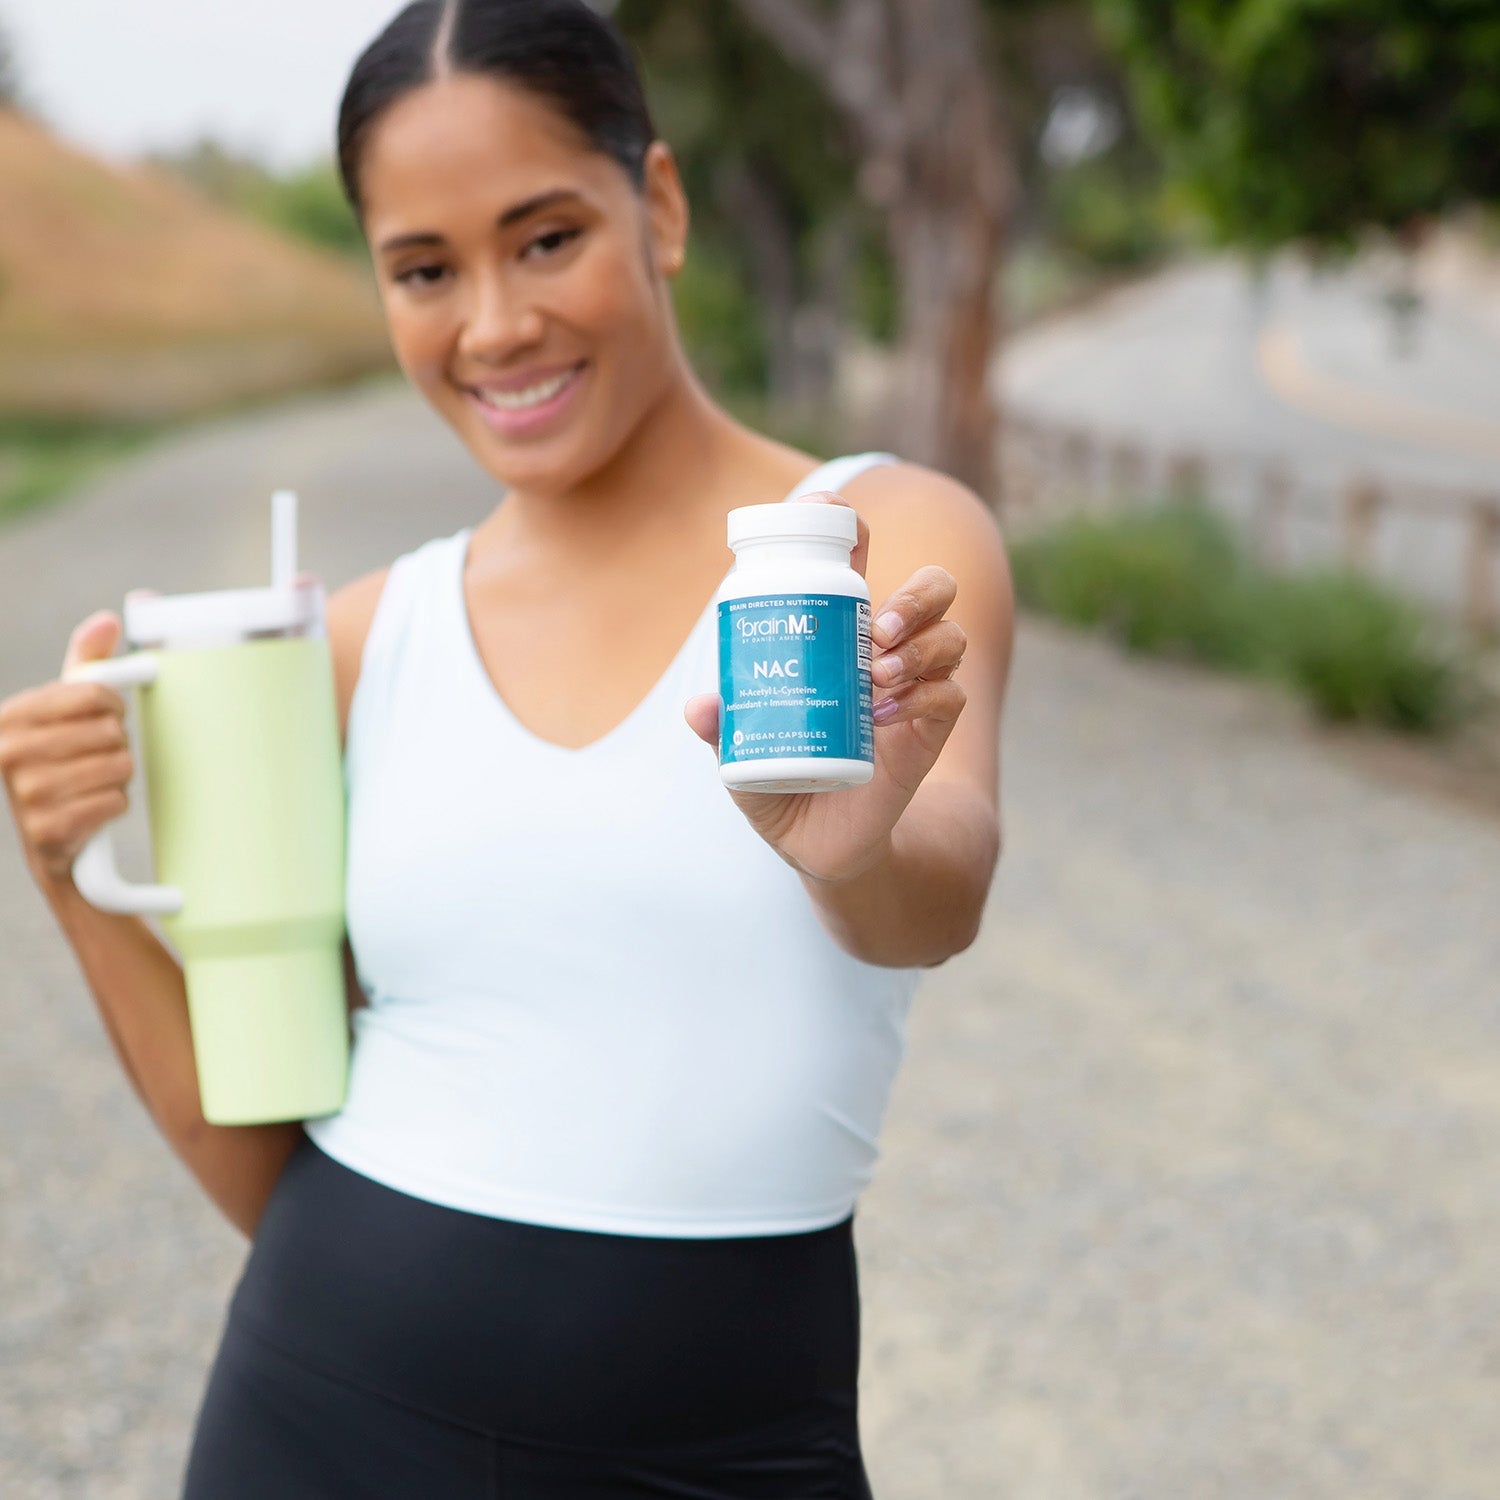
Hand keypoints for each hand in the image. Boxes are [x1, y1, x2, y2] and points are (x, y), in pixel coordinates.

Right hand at [0, 611, 132, 884]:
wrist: (54, 844)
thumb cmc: (64, 763)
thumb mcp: (67, 711)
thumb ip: (88, 663)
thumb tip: (109, 621)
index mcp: (9, 716)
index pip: (96, 694)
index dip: (113, 708)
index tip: (103, 719)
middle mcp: (8, 752)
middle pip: (111, 731)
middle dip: (116, 746)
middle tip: (95, 760)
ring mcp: (26, 794)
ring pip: (119, 765)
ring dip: (117, 778)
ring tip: (91, 785)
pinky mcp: (49, 829)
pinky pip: (116, 801)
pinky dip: (114, 806)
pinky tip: (91, 812)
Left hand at [684, 491, 966, 883]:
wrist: (816, 846)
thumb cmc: (777, 782)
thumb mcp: (740, 754)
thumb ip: (723, 728)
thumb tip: (702, 705)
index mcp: (837, 637)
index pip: (855, 565)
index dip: (851, 529)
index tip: (836, 512)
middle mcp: (884, 653)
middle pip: (933, 588)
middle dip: (918, 594)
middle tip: (879, 627)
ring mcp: (912, 690)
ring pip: (949, 637)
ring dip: (922, 646)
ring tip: (880, 677)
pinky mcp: (928, 734)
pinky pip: (949, 696)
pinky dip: (924, 697)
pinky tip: (887, 715)